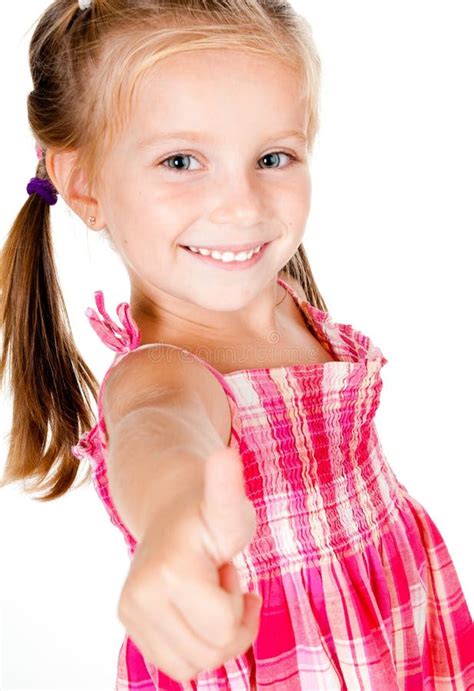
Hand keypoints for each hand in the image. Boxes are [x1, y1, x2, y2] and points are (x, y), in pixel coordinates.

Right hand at [117, 445, 261, 683]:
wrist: (169, 507)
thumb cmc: (210, 512)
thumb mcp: (230, 505)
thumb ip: (228, 487)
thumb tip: (225, 454)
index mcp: (172, 570)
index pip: (225, 625)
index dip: (238, 599)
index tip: (221, 515)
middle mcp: (142, 593)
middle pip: (216, 650)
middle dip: (233, 618)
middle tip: (223, 576)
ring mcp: (131, 609)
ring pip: (197, 664)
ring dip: (215, 630)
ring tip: (208, 586)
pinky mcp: (128, 620)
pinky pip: (177, 665)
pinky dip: (196, 643)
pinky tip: (195, 603)